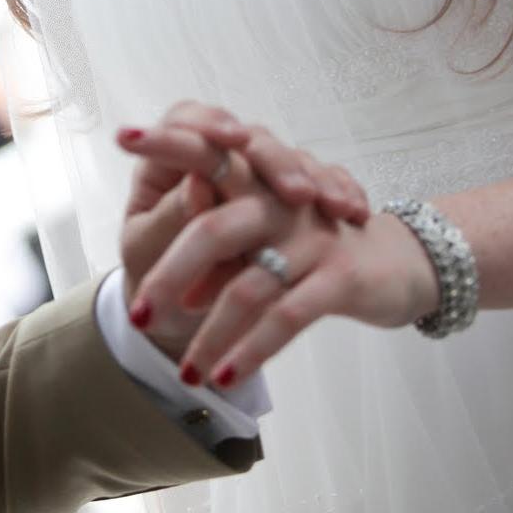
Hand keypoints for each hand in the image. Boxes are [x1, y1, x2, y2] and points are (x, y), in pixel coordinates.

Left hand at [117, 104, 367, 361]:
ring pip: (248, 285)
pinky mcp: (338, 273)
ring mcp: (309, 232)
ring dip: (211, 336)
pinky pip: (288, 314)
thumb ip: (208, 216)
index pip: (202, 143)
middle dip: (173, 276)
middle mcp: (278, 193)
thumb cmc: (298, 244)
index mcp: (247, 170)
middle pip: (215, 227)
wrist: (387, 267)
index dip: (166, 140)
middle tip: (139, 317)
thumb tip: (185, 211)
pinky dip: (253, 348)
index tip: (124, 136)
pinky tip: (226, 376)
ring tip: (185, 374)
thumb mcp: (241, 228)